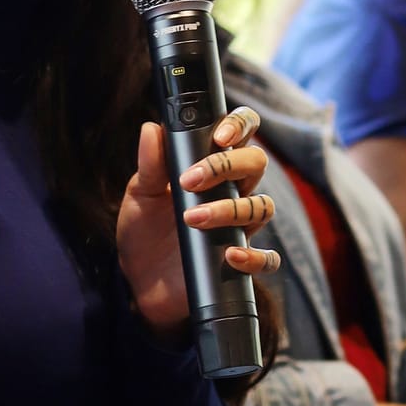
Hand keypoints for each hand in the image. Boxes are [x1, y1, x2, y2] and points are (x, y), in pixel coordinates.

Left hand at [117, 105, 280, 335]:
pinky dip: (255, 257)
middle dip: (229, 166)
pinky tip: (230, 255)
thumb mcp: (140, 195)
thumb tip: (152, 128)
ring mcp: (239, 227)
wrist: (138, 280)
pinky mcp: (240, 262)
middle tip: (192, 181)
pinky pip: (268, 259)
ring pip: (262, 207)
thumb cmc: (143, 230)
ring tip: (192, 219)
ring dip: (231, 210)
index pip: (241, 132)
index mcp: (212, 167)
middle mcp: (232, 192)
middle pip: (256, 163)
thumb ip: (150, 164)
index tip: (218, 136)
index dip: (239, 125)